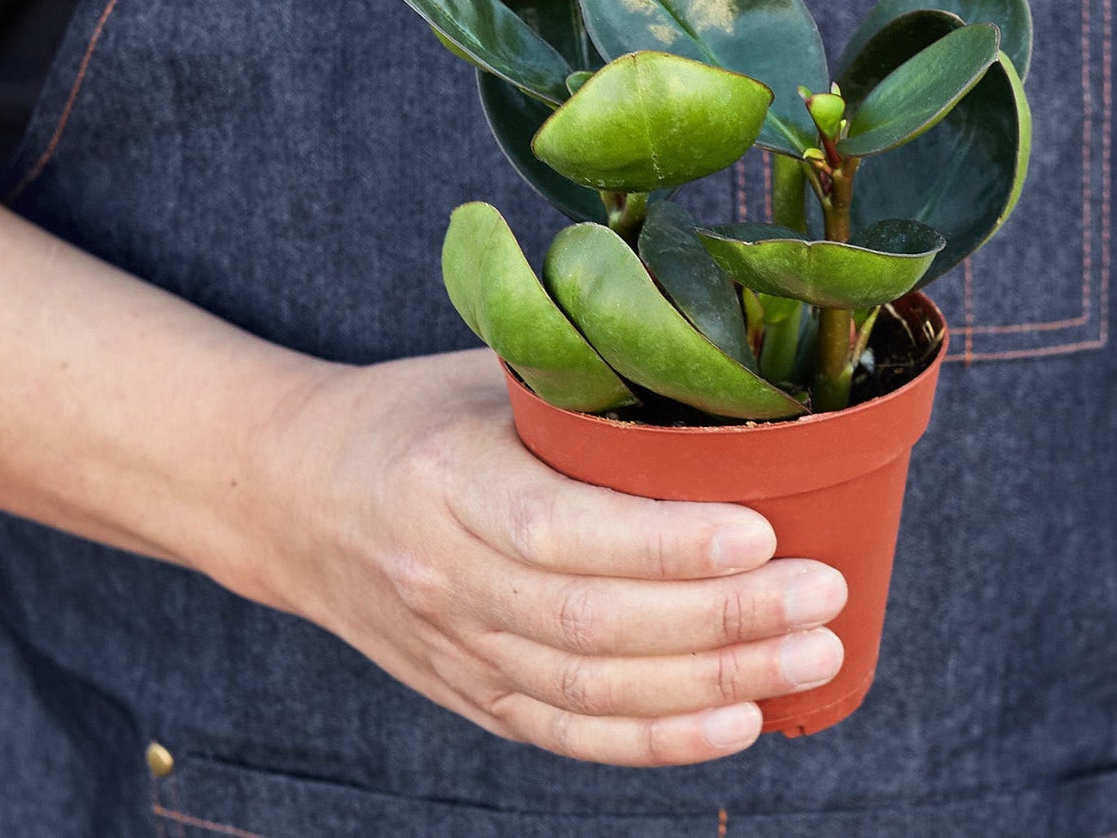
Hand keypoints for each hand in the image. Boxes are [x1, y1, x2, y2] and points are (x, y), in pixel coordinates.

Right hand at [250, 349, 847, 765]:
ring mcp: (455, 649)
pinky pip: (569, 733)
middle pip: (591, 625)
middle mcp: (443, 577)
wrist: (296, 498)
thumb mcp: (484, 376)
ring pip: (591, 691)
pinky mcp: (472, 693)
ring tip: (811, 656)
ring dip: (713, 684)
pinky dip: (658, 740)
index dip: (664, 545)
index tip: (762, 531)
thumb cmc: (415, 417)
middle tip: (821, 595)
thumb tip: (721, 379)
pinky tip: (740, 721)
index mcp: (444, 481)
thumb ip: (582, 389)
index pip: (561, 529)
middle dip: (721, 620)